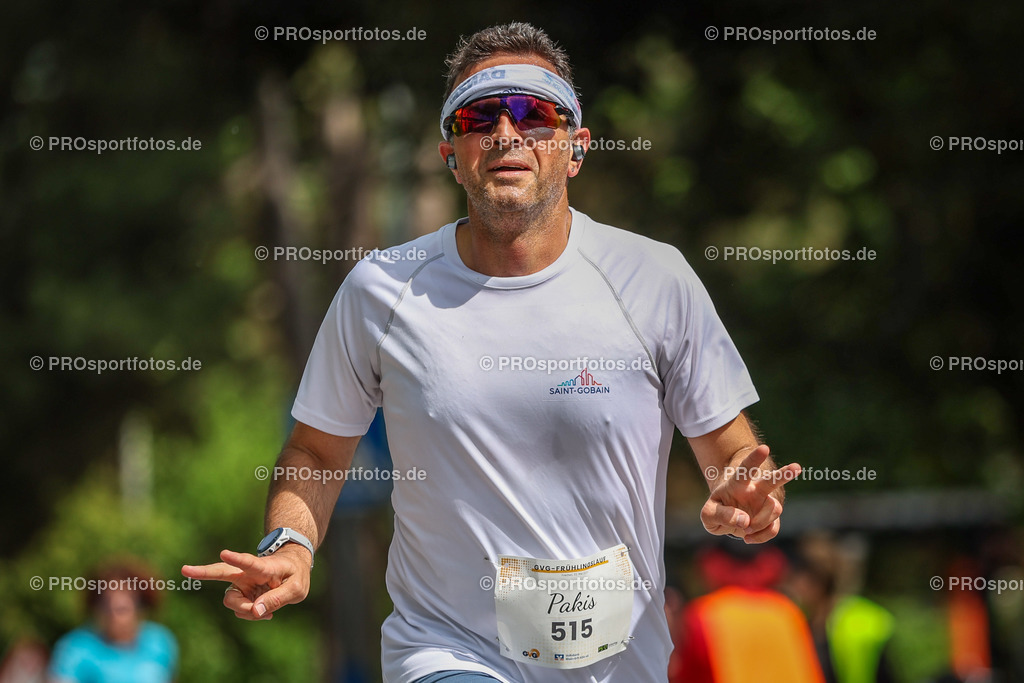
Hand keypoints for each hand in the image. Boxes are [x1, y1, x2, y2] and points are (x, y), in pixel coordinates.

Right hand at [181, 546, 310, 619]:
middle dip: (203, 572)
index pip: (249, 562)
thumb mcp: (297, 587)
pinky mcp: (241, 595)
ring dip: (245, 611)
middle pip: (222, 572)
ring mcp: (242, 584)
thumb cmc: (296, 574)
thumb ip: (278, 598)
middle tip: (185, 570)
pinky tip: (265, 612)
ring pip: (231, 601)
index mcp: (263, 566)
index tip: (224, 553)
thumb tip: (255, 611)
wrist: (293, 571)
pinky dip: (251, 615)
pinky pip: (240, 611)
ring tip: (268, 612)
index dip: (237, 558)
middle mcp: (247, 573)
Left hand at [700, 445, 799, 543]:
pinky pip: (773, 529)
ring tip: (744, 528)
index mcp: (738, 483)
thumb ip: (721, 515)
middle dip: (784, 474)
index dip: (754, 459)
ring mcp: (766, 504)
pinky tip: (748, 537)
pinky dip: (760, 535)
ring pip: (774, 509)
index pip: (746, 469)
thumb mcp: (708, 515)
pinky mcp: (771, 519)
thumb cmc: (717, 511)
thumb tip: (745, 521)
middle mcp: (756, 490)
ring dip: (759, 522)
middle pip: (771, 481)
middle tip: (797, 467)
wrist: (728, 520)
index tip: (764, 448)